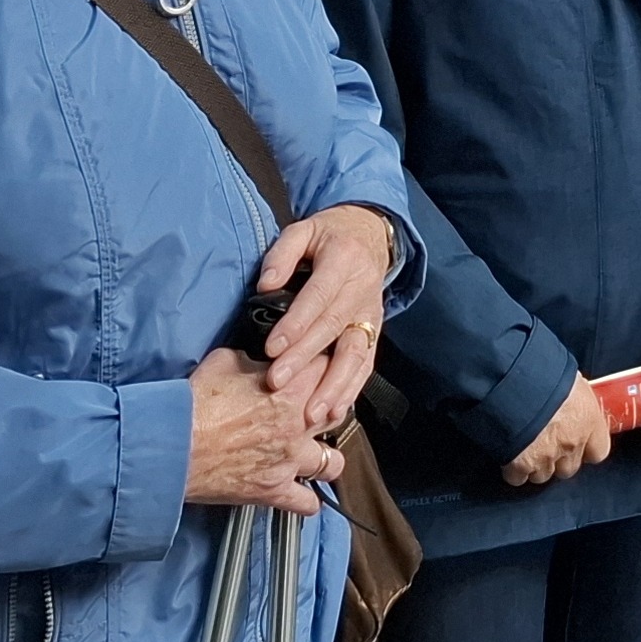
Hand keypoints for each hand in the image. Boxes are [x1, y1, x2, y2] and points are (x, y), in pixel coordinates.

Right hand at [185, 347, 339, 510]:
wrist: (172, 445)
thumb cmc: (193, 404)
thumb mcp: (225, 361)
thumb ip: (253, 359)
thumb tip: (258, 360)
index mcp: (291, 389)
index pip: (328, 370)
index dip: (321, 368)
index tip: (313, 371)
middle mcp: (299, 425)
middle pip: (338, 413)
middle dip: (330, 410)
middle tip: (318, 410)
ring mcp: (289, 461)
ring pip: (332, 462)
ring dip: (327, 458)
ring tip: (317, 454)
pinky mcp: (273, 491)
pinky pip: (307, 504)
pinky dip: (307, 501)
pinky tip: (303, 494)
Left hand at [253, 205, 395, 434]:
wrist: (371, 234)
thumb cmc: (329, 235)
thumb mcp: (304, 230)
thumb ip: (283, 254)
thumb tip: (265, 284)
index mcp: (344, 260)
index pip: (319, 295)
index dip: (296, 323)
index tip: (272, 348)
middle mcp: (363, 289)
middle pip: (334, 328)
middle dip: (306, 359)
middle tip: (278, 383)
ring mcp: (371, 313)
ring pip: (356, 352)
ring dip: (335, 384)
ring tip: (314, 411)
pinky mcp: (374, 331)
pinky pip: (366, 363)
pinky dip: (352, 388)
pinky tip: (336, 410)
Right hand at [503, 366, 615, 485]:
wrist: (512, 381)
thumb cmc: (541, 372)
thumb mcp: (570, 379)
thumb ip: (575, 398)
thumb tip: (572, 398)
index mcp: (588, 420)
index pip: (599, 451)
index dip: (587, 449)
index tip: (579, 443)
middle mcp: (571, 443)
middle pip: (569, 468)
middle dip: (558, 459)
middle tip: (546, 441)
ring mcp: (546, 456)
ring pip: (543, 475)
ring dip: (535, 464)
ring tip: (525, 445)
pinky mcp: (520, 465)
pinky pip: (518, 477)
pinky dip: (513, 470)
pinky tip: (509, 454)